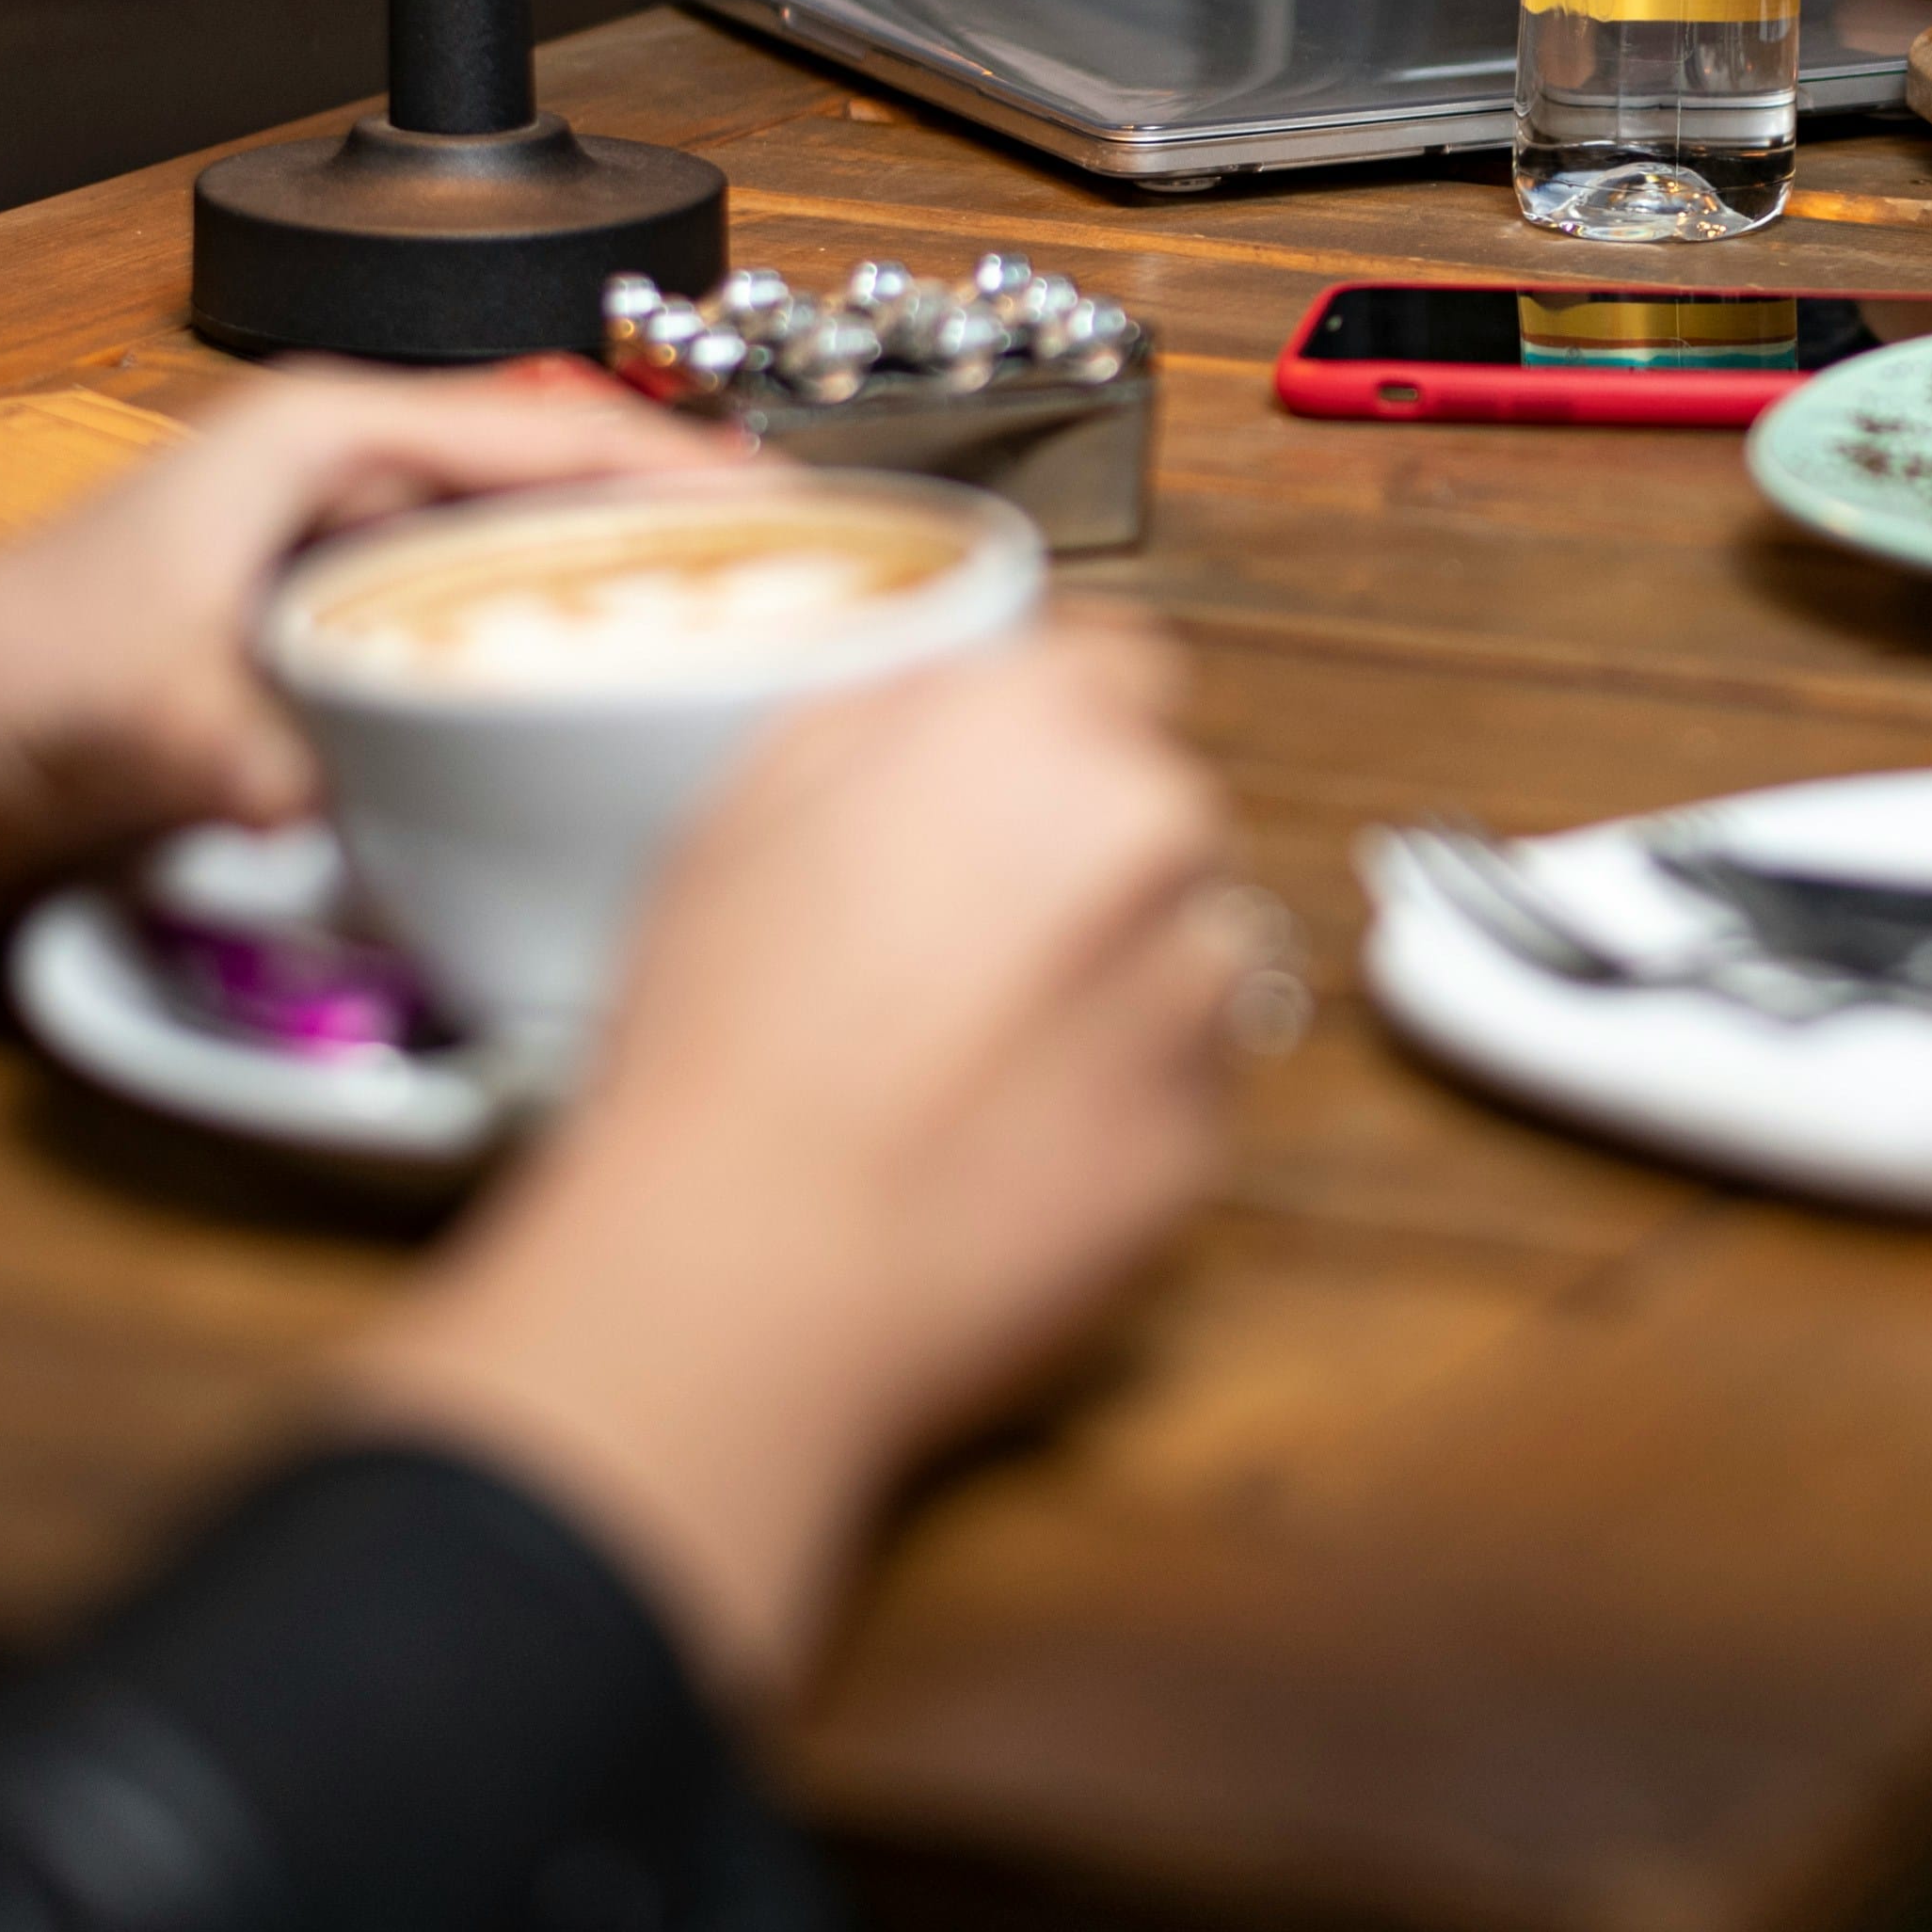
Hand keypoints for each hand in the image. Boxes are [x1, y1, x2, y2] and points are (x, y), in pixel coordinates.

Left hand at [0, 364, 753, 908]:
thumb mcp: (144, 723)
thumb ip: (283, 771)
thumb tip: (399, 838)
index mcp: (319, 441)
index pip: (553, 431)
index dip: (689, 476)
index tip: (811, 522)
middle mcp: (337, 488)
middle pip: (562, 492)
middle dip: (688, 545)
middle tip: (818, 615)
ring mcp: (328, 572)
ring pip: (523, 573)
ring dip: (619, 619)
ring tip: (741, 679)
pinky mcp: (311, 656)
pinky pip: (469, 654)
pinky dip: (543, 685)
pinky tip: (594, 750)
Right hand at [344, 617, 1249, 1693]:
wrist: (752, 1266)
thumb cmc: (724, 1044)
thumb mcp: (746, 806)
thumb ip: (886, 714)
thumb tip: (954, 693)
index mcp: (1034, 727)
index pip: (1122, 665)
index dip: (1062, 725)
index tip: (1020, 780)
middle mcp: (1150, 831)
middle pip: (1156, 809)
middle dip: (1077, 859)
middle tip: (946, 945)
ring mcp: (1198, 986)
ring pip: (1186, 945)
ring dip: (1112, 977)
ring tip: (960, 1057)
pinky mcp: (1207, 1127)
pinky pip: (1183, 1081)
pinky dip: (1115, 1095)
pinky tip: (995, 1136)